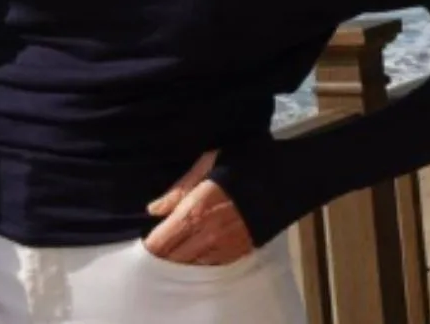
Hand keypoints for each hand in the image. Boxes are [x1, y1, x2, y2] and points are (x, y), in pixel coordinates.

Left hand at [143, 149, 253, 265]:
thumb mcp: (208, 163)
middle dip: (160, 257)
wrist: (286, 179)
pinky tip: (195, 256)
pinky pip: (211, 266)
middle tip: (155, 251)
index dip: (148, 246)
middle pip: (172, 259)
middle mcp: (206, 234)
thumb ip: (179, 188)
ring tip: (172, 255)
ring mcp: (223, 247)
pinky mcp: (239, 252)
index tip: (143, 243)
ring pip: (190, 266)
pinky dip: (199, 264)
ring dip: (179, 262)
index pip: (160, 241)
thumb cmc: (244, 163)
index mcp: (194, 210)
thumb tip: (153, 209)